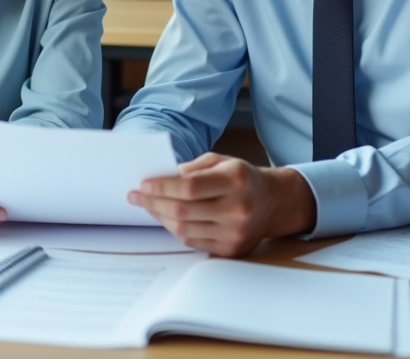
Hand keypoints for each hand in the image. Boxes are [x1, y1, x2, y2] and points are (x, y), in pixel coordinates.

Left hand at [127, 153, 316, 256]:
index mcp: (235, 180)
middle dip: (154, 202)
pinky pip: (193, 241)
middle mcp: (238, 208)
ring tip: (149, 205)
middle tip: (136, 195)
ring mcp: (235, 232)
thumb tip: (161, 179)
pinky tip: (166, 218)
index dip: (162, 187)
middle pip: (183, 210)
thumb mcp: (221, 161)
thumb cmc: (242, 178)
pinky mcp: (231, 249)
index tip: (143, 184)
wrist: (273, 203)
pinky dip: (175, 229)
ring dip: (161, 217)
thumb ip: (192, 168)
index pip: (190, 187)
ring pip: (184, 229)